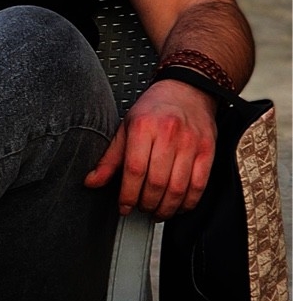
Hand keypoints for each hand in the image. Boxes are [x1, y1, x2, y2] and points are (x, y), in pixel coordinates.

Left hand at [84, 80, 217, 218]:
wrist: (188, 90)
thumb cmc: (155, 109)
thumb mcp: (126, 127)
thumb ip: (110, 158)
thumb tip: (92, 182)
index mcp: (144, 126)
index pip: (134, 170)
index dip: (128, 195)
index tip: (124, 206)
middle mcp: (169, 134)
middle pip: (156, 183)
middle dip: (146, 204)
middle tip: (141, 208)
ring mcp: (191, 143)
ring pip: (178, 188)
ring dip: (166, 208)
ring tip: (157, 211)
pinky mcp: (207, 150)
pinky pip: (199, 185)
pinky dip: (188, 203)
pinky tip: (178, 206)